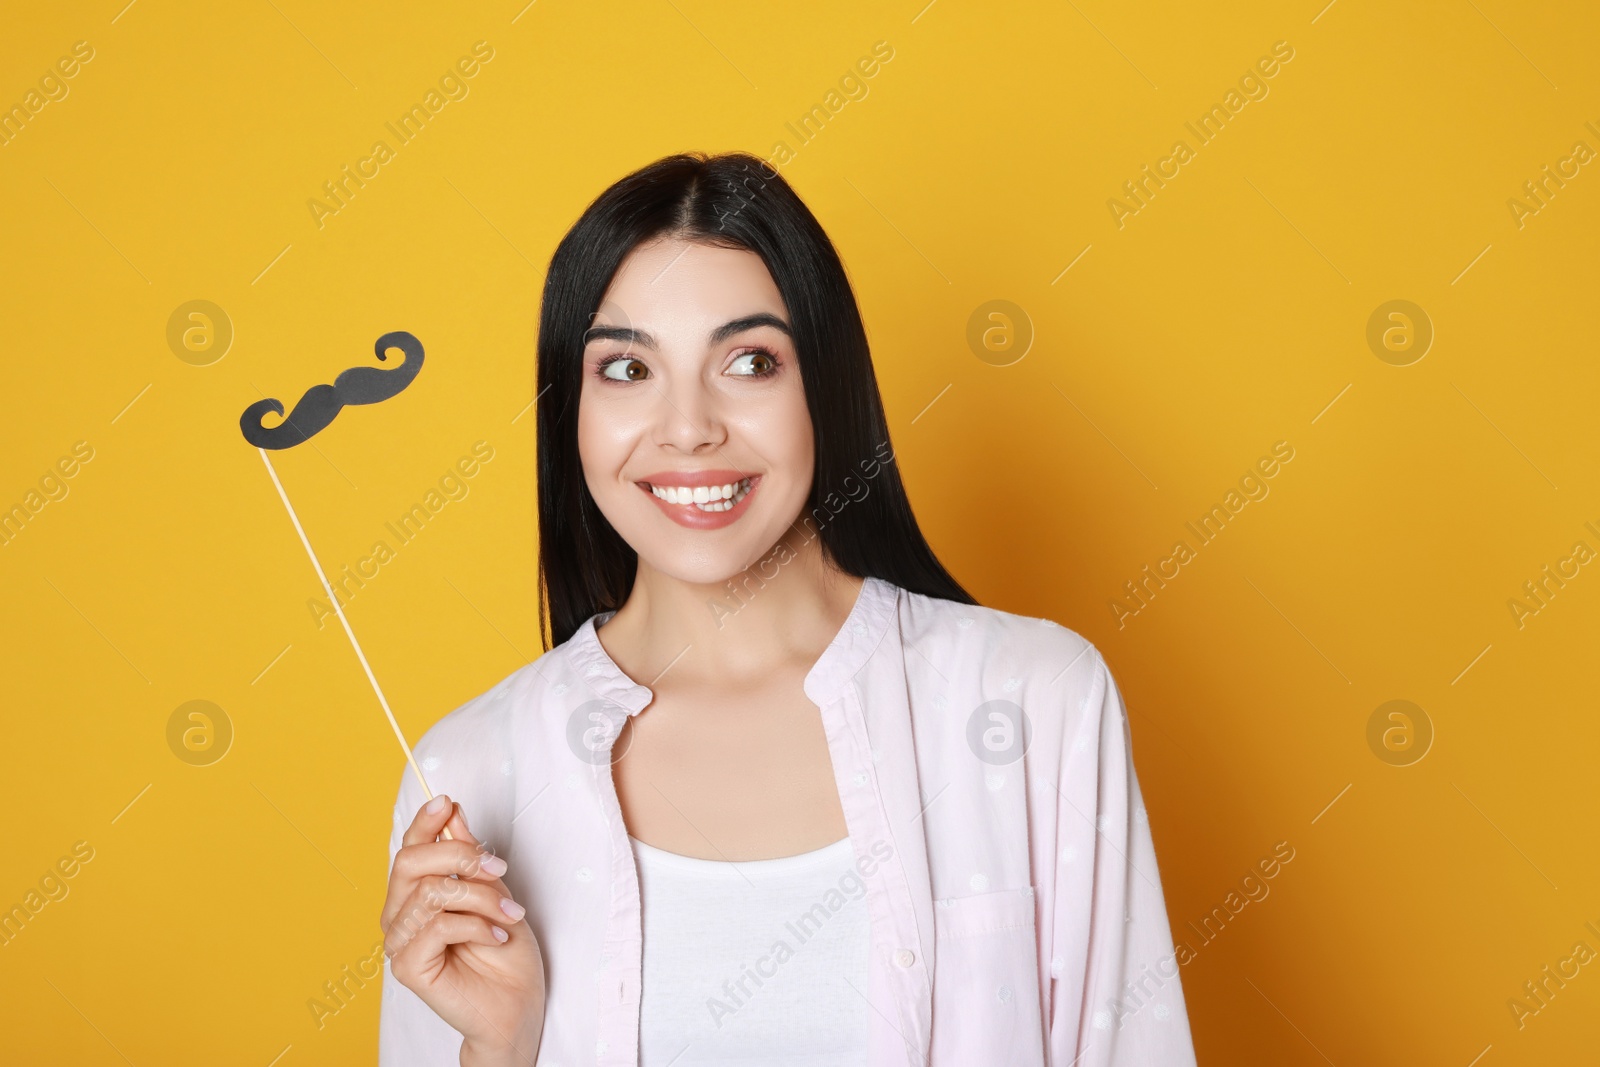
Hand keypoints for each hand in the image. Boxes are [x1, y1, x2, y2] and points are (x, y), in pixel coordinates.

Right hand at [380, 794, 544, 1063]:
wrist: (516, 1004)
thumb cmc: (505, 951)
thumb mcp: (492, 889)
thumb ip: (467, 854)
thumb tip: (452, 812)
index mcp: (414, 894)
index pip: (409, 848)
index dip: (425, 822)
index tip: (448, 802)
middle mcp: (399, 915)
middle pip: (411, 863)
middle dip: (461, 857)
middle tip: (498, 868)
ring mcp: (399, 942)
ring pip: (432, 893)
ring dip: (481, 898)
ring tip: (509, 914)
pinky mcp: (407, 967)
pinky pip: (439, 926)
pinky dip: (478, 927)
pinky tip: (497, 938)